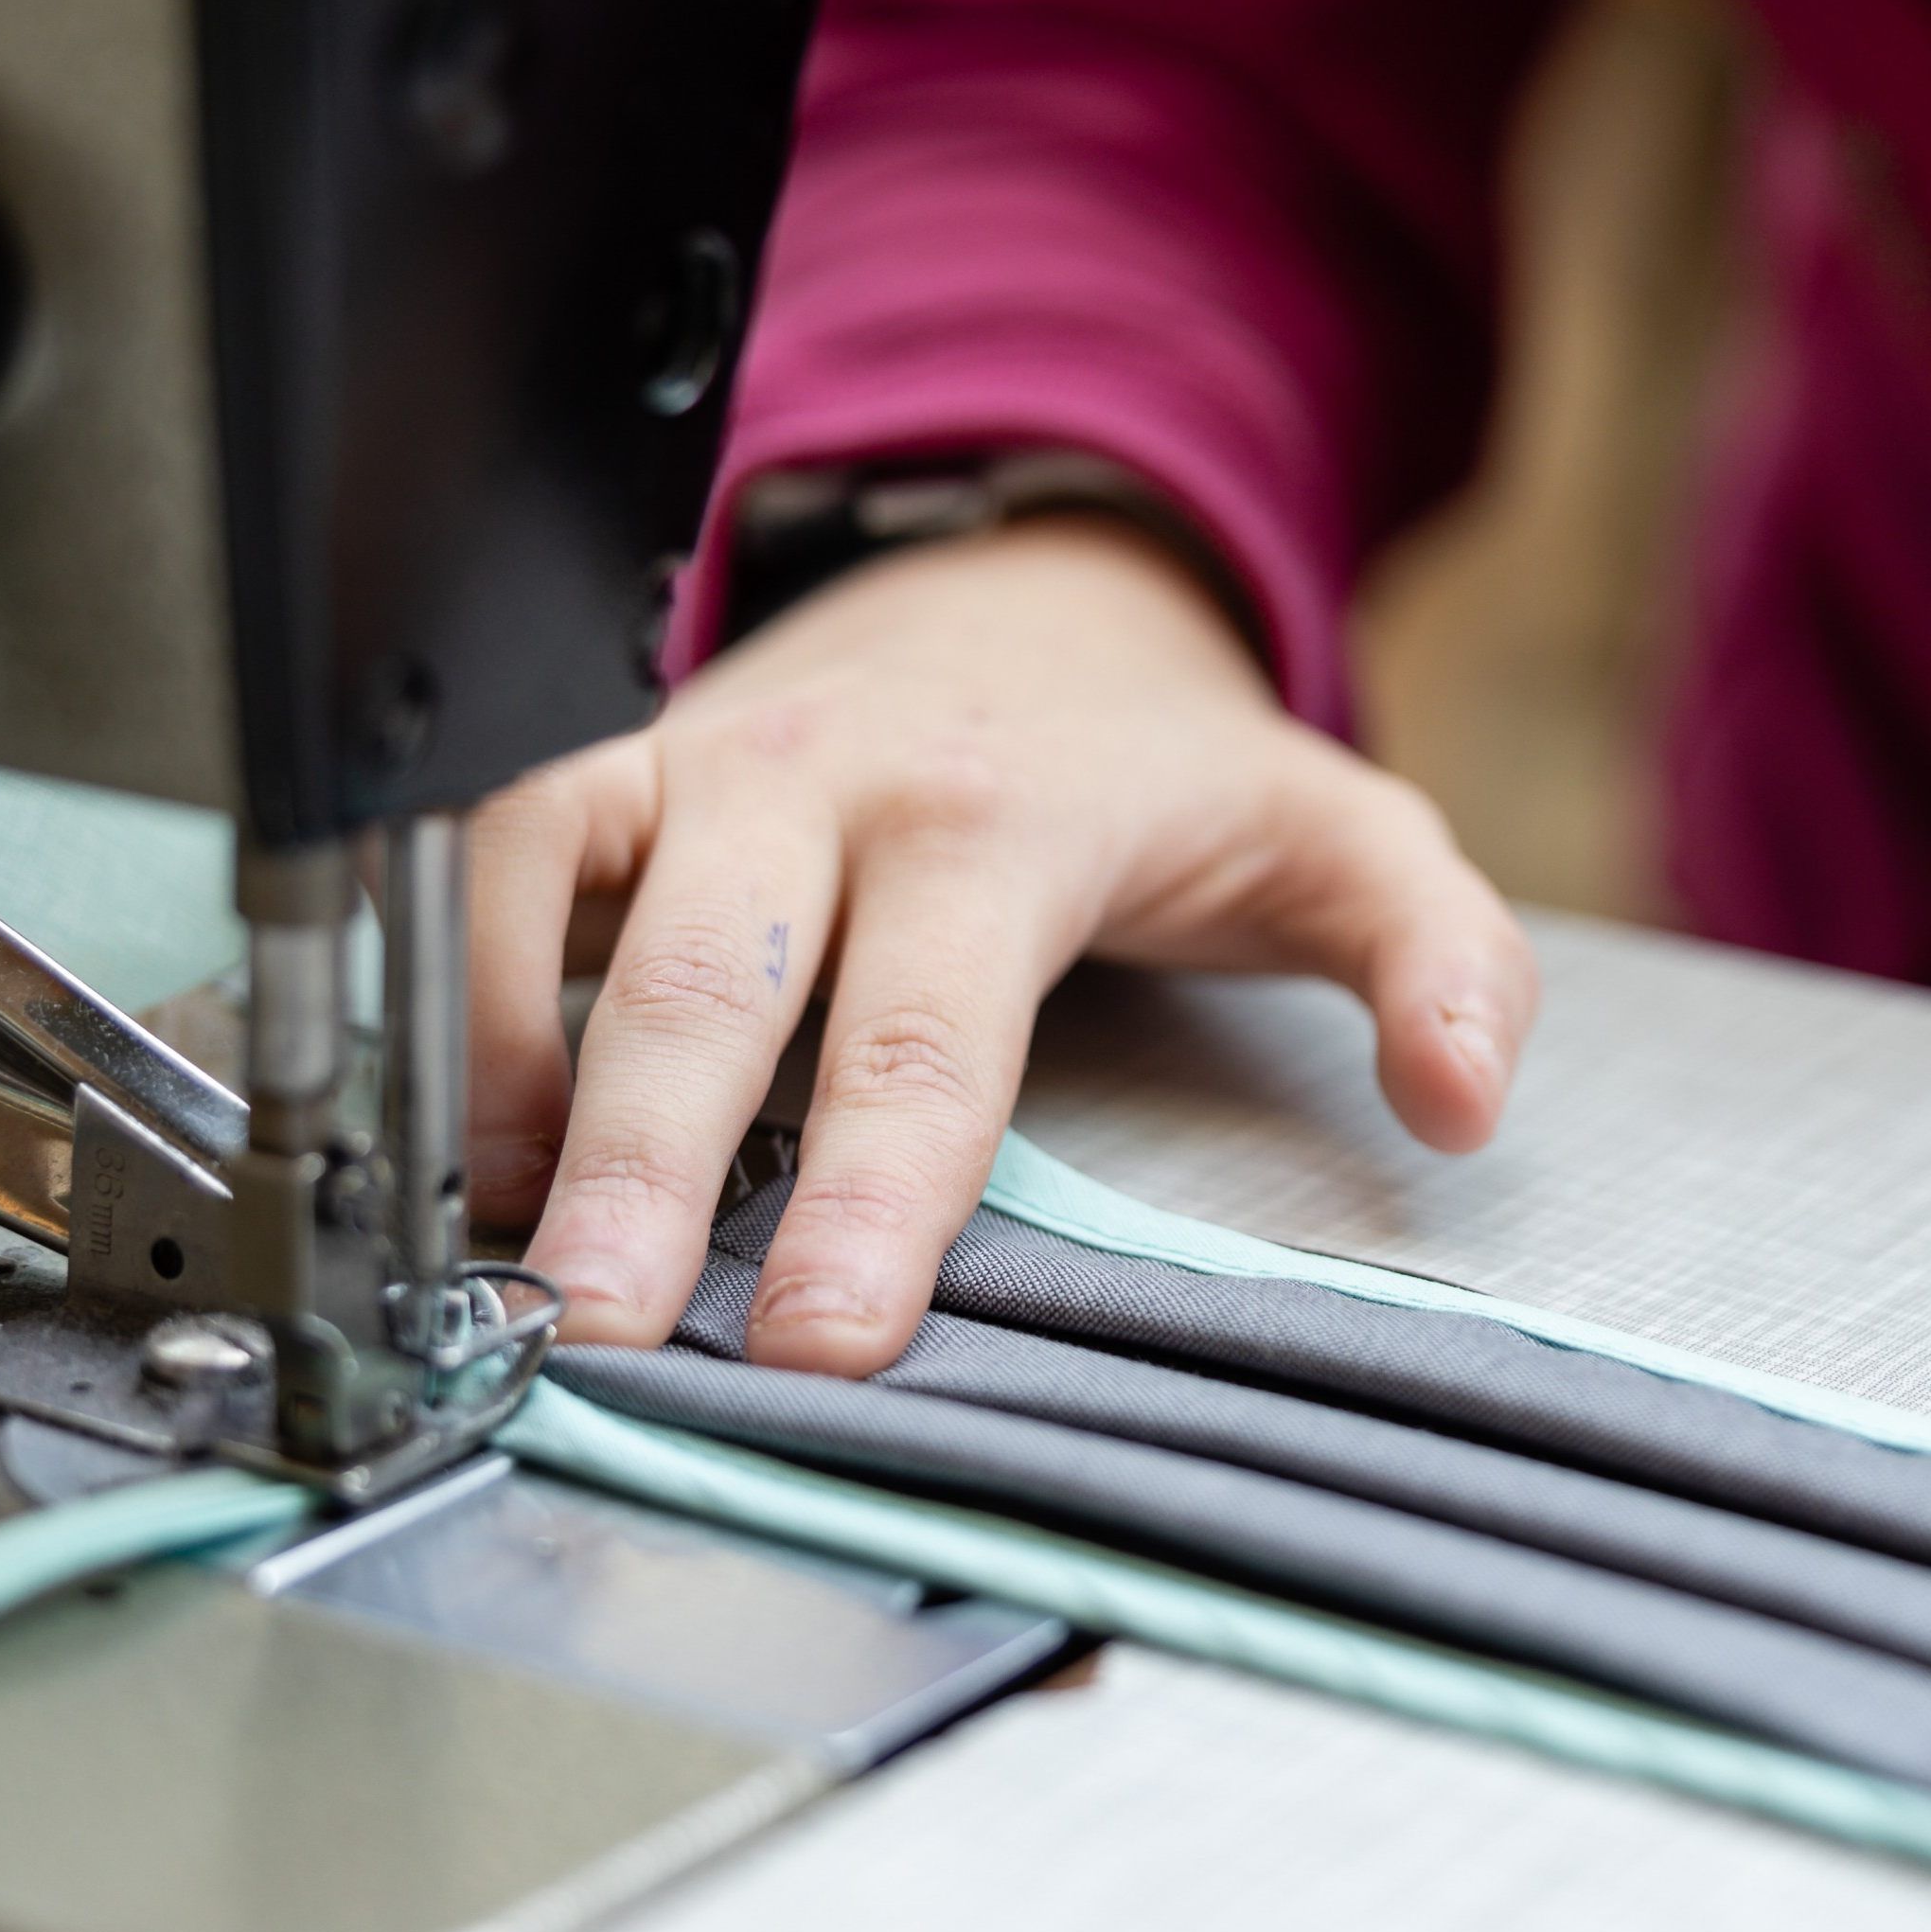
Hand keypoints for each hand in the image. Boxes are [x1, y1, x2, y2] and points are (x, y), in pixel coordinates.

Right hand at [468, 516, 1533, 1371]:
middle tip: (599, 1329)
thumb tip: (1465, 1098)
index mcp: (1013, 821)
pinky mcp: (620, 763)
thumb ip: (1435, 958)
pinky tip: (480, 1130)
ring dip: (519, 1073)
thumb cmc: (1169, 758)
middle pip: (718, 978)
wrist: (1035, 591)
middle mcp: (837, 785)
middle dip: (646, 1159)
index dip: (873, 1194)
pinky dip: (465, 984)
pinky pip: (499, 852)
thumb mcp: (1342, 839)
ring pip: (566, 895)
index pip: (933, 1034)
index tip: (824, 1339)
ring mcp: (711, 761)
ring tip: (492, 1248)